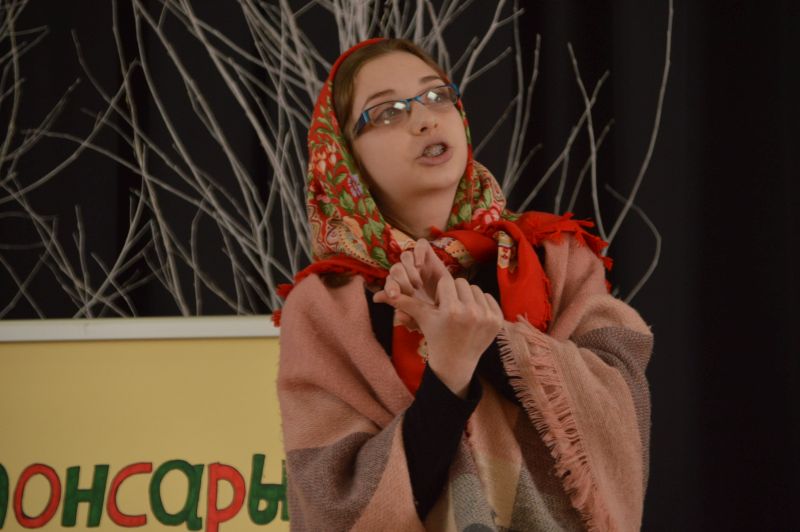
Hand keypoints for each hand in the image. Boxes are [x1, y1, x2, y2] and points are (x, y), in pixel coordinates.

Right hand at [375, 263, 503, 397]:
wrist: (455, 362)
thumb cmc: (436, 337)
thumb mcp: (422, 319)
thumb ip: (405, 303)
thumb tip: (381, 293)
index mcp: (451, 311)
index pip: (447, 282)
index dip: (441, 292)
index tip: (440, 305)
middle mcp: (471, 313)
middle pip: (462, 282)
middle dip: (454, 292)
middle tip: (450, 309)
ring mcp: (487, 317)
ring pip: (475, 289)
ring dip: (467, 297)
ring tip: (461, 312)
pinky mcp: (498, 321)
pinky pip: (488, 297)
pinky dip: (480, 303)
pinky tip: (473, 316)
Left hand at [376, 238, 448, 329]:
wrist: (454, 305)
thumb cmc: (433, 311)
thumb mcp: (417, 314)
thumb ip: (397, 305)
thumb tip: (376, 298)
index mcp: (400, 285)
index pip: (389, 281)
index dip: (389, 287)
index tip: (393, 296)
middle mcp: (407, 271)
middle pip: (395, 268)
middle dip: (401, 281)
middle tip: (411, 292)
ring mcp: (418, 261)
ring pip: (405, 256)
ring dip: (409, 270)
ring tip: (418, 284)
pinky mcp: (429, 254)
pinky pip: (420, 245)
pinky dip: (418, 252)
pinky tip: (420, 266)